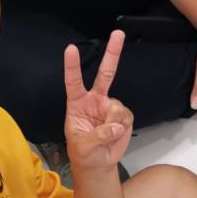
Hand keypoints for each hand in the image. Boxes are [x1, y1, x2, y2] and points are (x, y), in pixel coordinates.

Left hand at [64, 31, 133, 170]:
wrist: (98, 163)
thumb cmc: (83, 153)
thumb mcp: (82, 146)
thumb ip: (96, 135)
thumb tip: (115, 126)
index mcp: (78, 103)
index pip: (73, 81)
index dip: (72, 66)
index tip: (71, 48)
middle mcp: (95, 100)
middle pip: (105, 73)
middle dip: (113, 53)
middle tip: (118, 33)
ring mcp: (111, 106)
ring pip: (117, 107)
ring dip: (113, 123)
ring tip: (106, 136)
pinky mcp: (124, 116)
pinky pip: (126, 117)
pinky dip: (121, 128)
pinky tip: (115, 134)